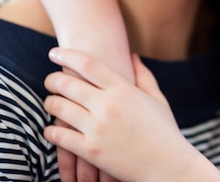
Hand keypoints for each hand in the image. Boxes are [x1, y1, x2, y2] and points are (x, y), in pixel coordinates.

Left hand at [43, 48, 219, 181]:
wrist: (169, 166)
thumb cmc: (165, 131)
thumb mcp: (157, 99)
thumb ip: (143, 75)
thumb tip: (133, 55)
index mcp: (124, 89)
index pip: (88, 64)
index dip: (67, 55)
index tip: (54, 53)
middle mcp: (108, 105)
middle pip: (67, 84)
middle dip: (52, 80)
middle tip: (50, 81)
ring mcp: (98, 128)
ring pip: (58, 107)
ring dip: (49, 103)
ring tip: (51, 103)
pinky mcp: (91, 151)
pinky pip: (58, 135)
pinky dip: (50, 130)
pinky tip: (52, 129)